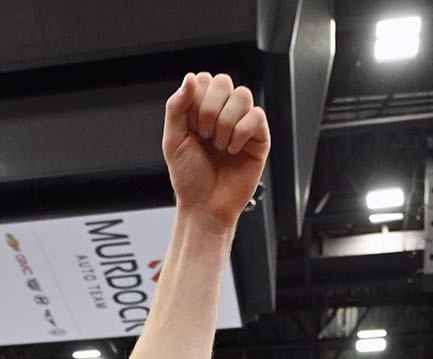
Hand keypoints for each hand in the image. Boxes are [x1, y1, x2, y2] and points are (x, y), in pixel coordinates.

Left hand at [160, 73, 269, 233]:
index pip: (204, 80)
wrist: (205, 206)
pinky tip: (232, 150)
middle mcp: (223, 113)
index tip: (191, 125)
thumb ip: (176, 107)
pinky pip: (257, 116)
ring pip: (242, 95)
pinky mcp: (259, 138)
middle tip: (205, 135)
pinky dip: (241, 133)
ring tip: (219, 145)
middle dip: (210, 109)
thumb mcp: (173, 140)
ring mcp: (242, 123)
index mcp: (201, 110)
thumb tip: (190, 78)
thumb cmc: (189, 178)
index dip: (197, 99)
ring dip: (226, 123)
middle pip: (224, 82)